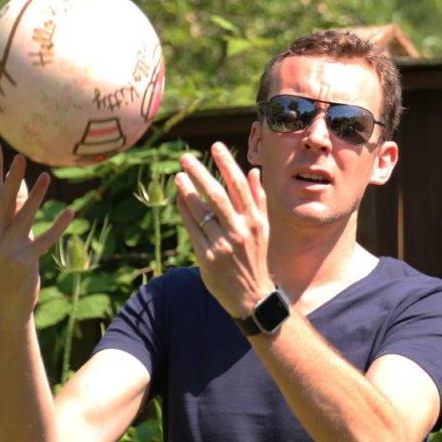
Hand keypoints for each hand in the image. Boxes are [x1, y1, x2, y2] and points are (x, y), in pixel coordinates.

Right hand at [0, 144, 72, 324]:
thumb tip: (21, 180)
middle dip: (10, 178)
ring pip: (24, 218)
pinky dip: (58, 226)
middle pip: (3, 201)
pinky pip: (44, 240)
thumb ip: (16, 209)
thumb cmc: (14, 259)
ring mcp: (9, 249)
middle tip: (19, 156)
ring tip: (45, 175)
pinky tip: (71, 211)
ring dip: (36, 197)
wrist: (11, 300)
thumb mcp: (11, 233)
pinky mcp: (25, 262)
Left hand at [174, 142, 272, 318]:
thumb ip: (258, 200)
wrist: (251, 295)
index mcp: (255, 221)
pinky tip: (179, 198)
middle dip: (200, 174)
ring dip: (188, 191)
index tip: (216, 146)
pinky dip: (185, 211)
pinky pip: (193, 228)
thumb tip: (253, 172)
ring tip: (178, 176)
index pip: (239, 186)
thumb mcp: (263, 228)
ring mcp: (223, 244)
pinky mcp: (207, 257)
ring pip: (201, 211)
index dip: (226, 164)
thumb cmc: (256, 257)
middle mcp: (240, 231)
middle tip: (186, 158)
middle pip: (216, 195)